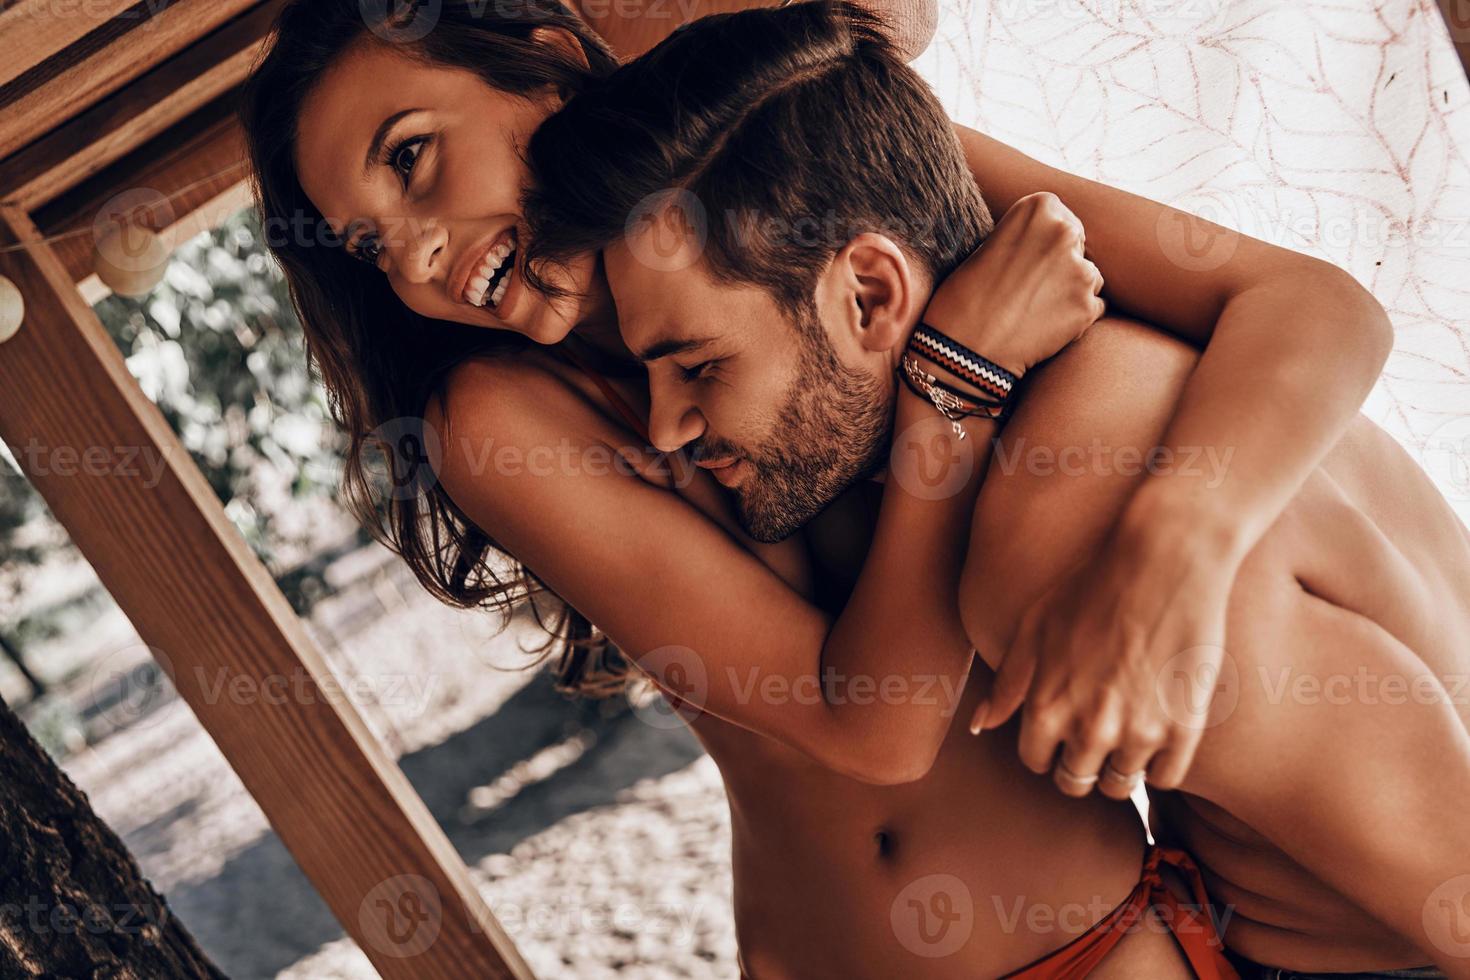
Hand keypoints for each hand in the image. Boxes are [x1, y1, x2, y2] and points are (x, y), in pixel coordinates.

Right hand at [921, 191, 1105, 377]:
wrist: (963, 348)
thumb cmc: (965, 297)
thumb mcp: (991, 246)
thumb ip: (1028, 237)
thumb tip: (1054, 244)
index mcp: (1038, 208)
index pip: (1063, 219)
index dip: (1047, 243)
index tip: (1028, 261)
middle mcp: (1064, 232)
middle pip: (1080, 247)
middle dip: (1063, 265)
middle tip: (1030, 288)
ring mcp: (1080, 271)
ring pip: (1090, 278)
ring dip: (1072, 291)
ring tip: (1035, 309)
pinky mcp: (1087, 307)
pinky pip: (1094, 308)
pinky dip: (1076, 318)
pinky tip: (1046, 327)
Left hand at [972, 527, 1234, 798]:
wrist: (1164, 560)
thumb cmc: (1091, 586)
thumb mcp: (1034, 628)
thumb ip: (1007, 684)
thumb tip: (979, 726)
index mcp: (1046, 706)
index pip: (1036, 761)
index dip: (1046, 747)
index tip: (1060, 731)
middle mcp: (1089, 728)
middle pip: (1076, 782)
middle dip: (1078, 765)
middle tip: (1092, 737)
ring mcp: (1139, 732)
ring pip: (1119, 785)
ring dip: (1118, 766)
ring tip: (1125, 732)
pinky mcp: (1185, 728)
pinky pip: (1167, 779)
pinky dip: (1160, 765)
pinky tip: (1157, 734)